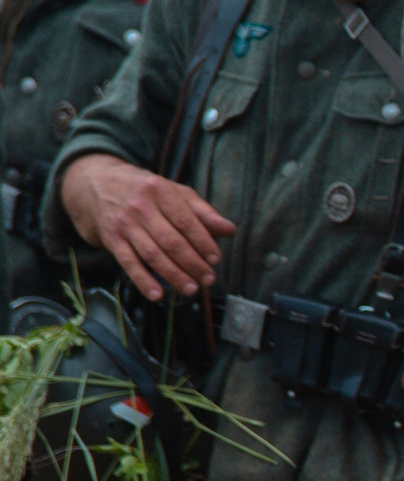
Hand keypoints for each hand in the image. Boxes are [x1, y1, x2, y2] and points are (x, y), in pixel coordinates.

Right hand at [58, 153, 234, 300]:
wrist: (96, 185)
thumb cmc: (147, 192)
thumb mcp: (175, 192)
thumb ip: (203, 211)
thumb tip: (230, 230)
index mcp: (160, 191)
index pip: (186, 221)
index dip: (203, 242)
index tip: (215, 259)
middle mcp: (140, 207)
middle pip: (170, 241)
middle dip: (192, 263)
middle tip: (208, 279)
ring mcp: (124, 224)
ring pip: (152, 255)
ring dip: (173, 275)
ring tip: (191, 289)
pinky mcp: (111, 239)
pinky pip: (128, 263)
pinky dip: (142, 280)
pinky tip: (157, 295)